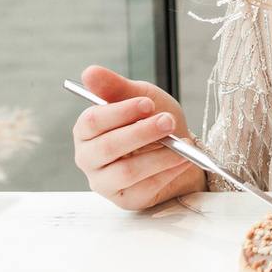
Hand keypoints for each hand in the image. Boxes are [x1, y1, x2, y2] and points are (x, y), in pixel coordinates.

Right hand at [71, 65, 202, 209]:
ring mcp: (104, 182)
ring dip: (159, 156)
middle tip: (168, 121)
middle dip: (141, 133)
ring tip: (184, 144)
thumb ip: (117, 88)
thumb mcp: (142, 98)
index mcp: (86, 131)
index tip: (148, 104)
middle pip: (107, 148)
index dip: (120, 112)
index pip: (91, 122)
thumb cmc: (155, 122)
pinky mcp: (125, 199)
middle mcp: (89, 158)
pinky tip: (184, 161)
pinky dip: (168, 173)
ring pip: (126, 172)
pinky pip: (144, 188)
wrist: (181, 150)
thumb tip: (90, 72)